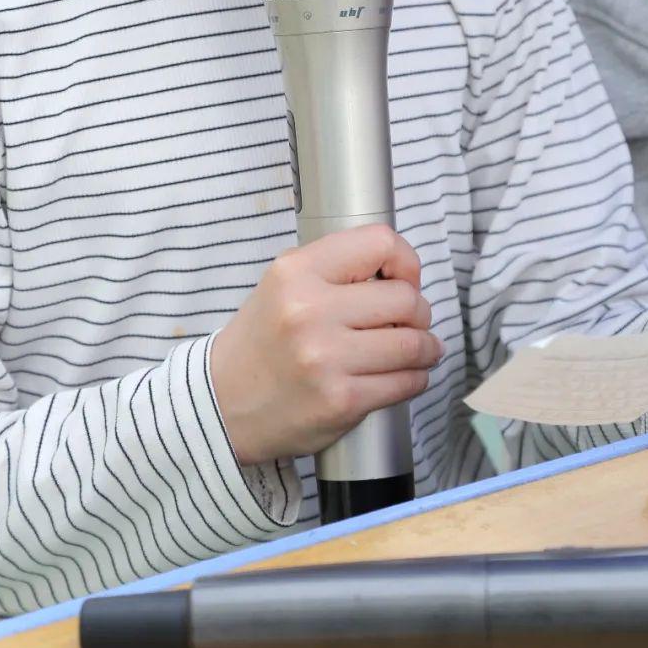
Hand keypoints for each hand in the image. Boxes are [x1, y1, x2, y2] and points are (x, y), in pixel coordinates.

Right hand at [209, 224, 442, 465]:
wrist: (222, 403)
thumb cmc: (263, 342)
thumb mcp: (284, 285)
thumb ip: (336, 270)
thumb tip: (403, 274)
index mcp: (296, 272)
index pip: (380, 243)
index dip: (405, 262)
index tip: (404, 280)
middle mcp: (309, 311)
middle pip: (405, 298)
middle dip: (418, 311)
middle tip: (410, 320)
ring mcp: (326, 359)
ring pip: (412, 343)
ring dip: (425, 347)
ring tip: (419, 349)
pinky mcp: (341, 401)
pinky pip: (405, 383)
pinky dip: (415, 377)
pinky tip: (406, 374)